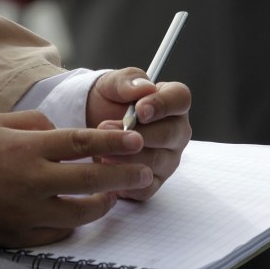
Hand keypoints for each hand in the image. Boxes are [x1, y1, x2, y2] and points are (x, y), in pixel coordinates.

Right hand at [0, 110, 152, 246]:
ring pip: (81, 213)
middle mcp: (30, 181)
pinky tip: (80, 212)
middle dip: (123, 176)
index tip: (135, 140)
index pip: (79, 144)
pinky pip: (59, 232)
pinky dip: (73, 221)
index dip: (112, 143)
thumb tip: (69, 134)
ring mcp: (26, 212)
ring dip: (104, 203)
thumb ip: (38, 124)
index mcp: (26, 149)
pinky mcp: (19, 235)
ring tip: (114, 194)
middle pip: (90, 180)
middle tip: (143, 171)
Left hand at [87, 68, 191, 200]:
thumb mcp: (111, 84)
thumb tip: (144, 88)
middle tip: (107, 128)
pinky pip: (146, 187)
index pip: (180, 99)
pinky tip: (107, 171)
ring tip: (103, 151)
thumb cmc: (108, 101)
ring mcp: (168, 158)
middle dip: (138, 133)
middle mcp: (176, 131)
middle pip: (171, 134)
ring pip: (157, 162)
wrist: (88, 123)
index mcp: (172, 102)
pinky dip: (125, 181)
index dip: (163, 105)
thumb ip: (128, 81)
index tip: (140, 110)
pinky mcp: (154, 181)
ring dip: (128, 157)